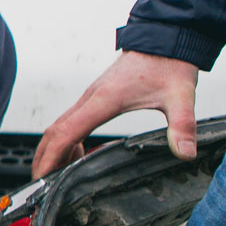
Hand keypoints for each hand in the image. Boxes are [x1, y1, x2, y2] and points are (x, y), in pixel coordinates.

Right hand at [34, 51, 200, 176]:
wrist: (164, 40)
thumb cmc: (168, 64)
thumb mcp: (180, 96)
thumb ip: (182, 126)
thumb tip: (184, 153)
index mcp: (104, 100)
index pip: (67, 132)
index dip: (52, 156)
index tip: (43, 177)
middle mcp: (90, 98)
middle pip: (54, 132)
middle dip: (43, 159)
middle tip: (42, 185)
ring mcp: (90, 98)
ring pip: (58, 126)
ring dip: (52, 150)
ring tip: (57, 175)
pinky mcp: (95, 98)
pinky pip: (70, 121)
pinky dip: (65, 140)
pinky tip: (78, 153)